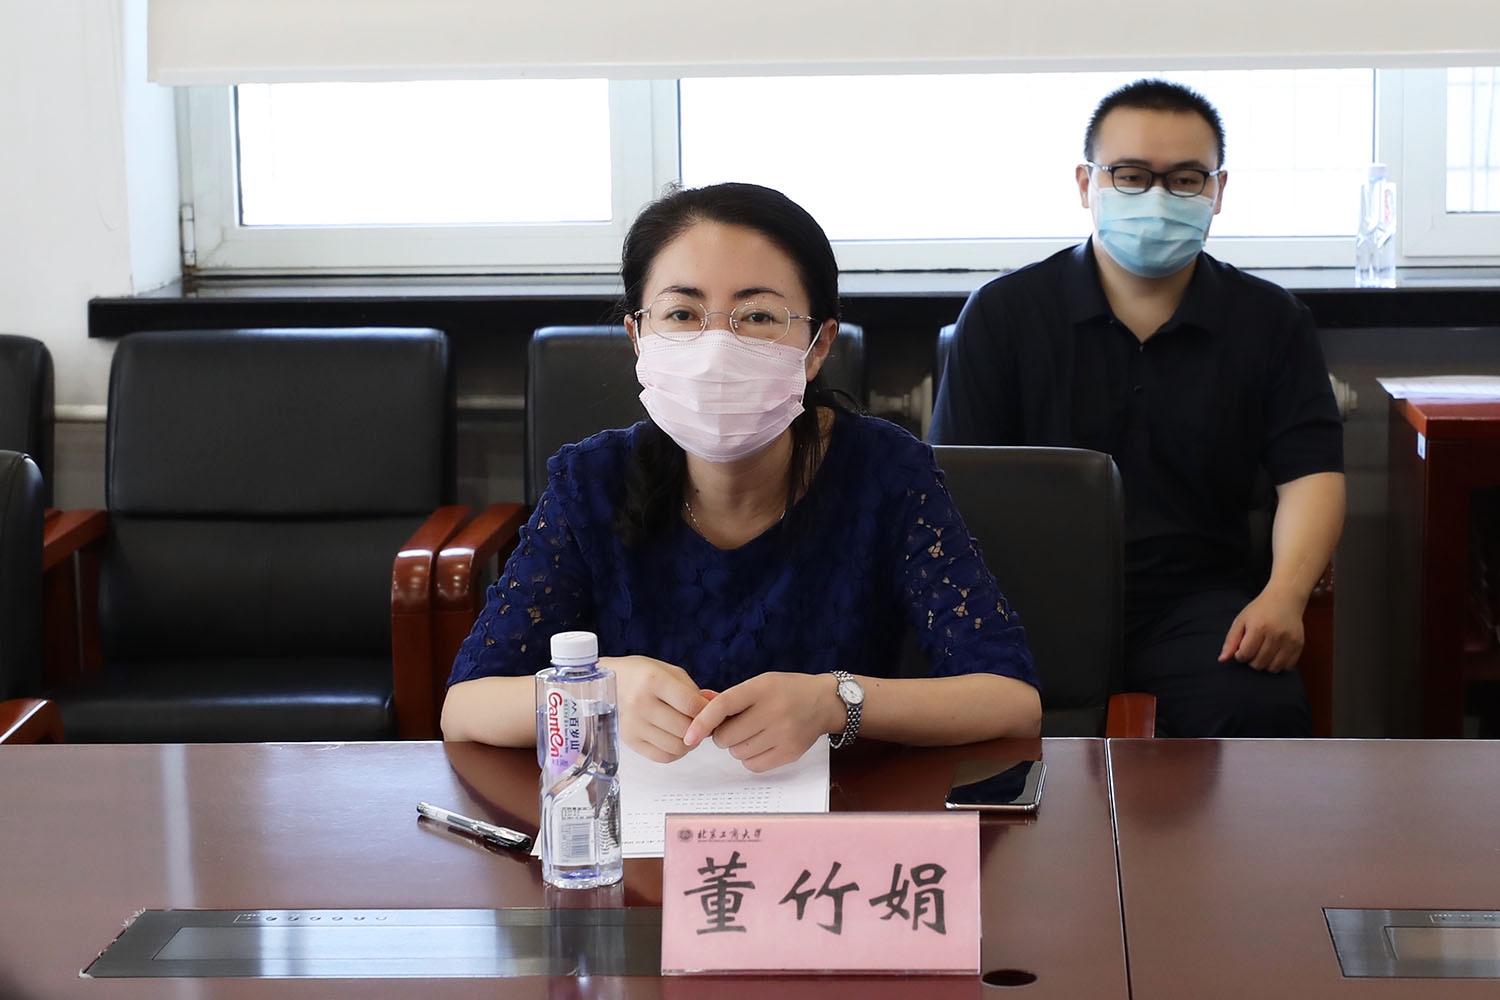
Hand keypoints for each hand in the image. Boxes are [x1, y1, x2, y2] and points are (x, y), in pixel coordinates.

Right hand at [600, 655, 711, 762]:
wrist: (608, 682)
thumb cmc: (644, 675)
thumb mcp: (670, 672)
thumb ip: (695, 692)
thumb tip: (718, 709)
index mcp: (654, 680)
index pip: (692, 706)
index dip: (709, 712)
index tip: (712, 712)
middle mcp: (641, 703)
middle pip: (685, 729)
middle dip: (700, 728)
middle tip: (701, 723)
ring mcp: (633, 724)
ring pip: (677, 747)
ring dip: (689, 742)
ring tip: (688, 731)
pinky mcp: (629, 740)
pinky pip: (662, 757)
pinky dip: (676, 752)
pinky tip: (675, 739)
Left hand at [684, 672, 841, 773]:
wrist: (823, 702)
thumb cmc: (785, 691)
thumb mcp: (758, 684)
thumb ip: (728, 697)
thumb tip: (696, 706)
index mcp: (761, 688)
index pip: (723, 706)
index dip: (702, 722)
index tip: (689, 736)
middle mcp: (773, 711)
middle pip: (726, 737)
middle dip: (724, 735)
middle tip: (736, 726)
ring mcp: (783, 734)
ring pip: (738, 753)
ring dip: (738, 746)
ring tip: (754, 732)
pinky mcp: (790, 753)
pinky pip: (753, 765)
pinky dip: (751, 758)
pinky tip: (762, 744)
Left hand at [1218, 588, 1305, 672]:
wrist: (1285, 599)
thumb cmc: (1259, 610)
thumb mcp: (1241, 621)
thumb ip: (1230, 641)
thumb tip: (1222, 659)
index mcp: (1258, 627)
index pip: (1245, 654)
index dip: (1240, 656)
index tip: (1241, 650)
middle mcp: (1275, 634)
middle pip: (1259, 663)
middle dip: (1251, 661)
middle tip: (1252, 651)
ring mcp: (1289, 640)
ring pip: (1273, 668)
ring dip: (1265, 665)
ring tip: (1263, 653)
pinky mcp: (1299, 645)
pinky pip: (1287, 666)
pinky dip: (1279, 665)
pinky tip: (1275, 655)